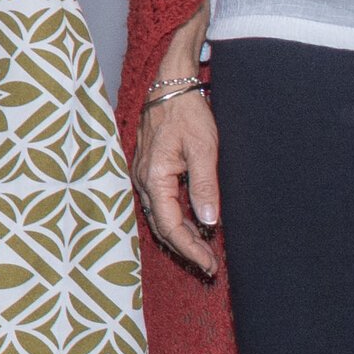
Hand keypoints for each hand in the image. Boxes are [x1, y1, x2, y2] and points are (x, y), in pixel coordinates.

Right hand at [136, 92, 221, 277]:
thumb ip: (205, 186)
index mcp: (154, 177)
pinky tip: (193, 224)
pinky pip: (161, 204)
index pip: (170, 226)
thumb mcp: (204, 149)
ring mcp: (144, 176)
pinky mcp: (151, 171)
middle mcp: (143, 181)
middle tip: (210, 265)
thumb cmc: (187, 113)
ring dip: (182, 236)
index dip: (190, 249)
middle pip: (162, 227)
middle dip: (186, 249)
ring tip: (204, 250)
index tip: (210, 264)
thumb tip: (208, 221)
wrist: (171, 87)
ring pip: (161, 217)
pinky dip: (177, 219)